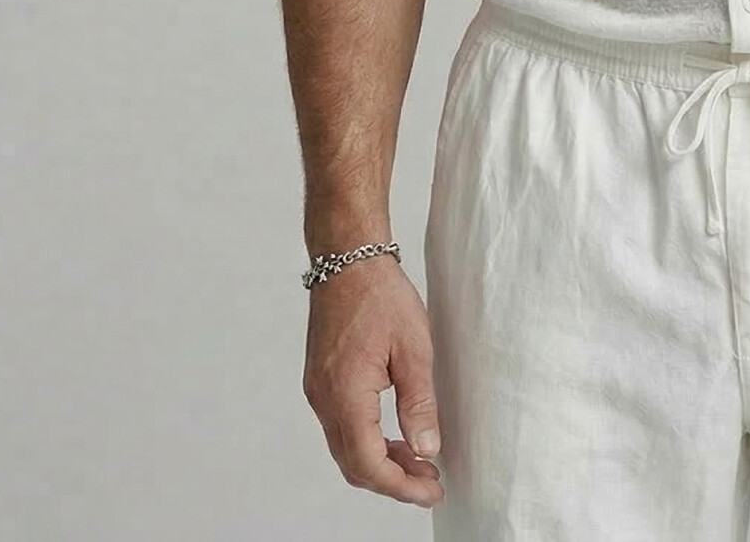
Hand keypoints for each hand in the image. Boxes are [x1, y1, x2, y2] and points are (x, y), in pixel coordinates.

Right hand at [301, 254, 444, 508]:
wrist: (347, 259)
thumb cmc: (380, 295)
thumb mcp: (413, 347)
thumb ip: (419, 402)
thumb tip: (426, 448)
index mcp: (345, 395)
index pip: (368, 463)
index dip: (400, 485)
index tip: (431, 489)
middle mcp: (324, 400)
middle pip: (353, 463)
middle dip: (392, 480)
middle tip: (430, 481)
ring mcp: (318, 391)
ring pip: (346, 448)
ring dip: (380, 462)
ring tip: (420, 461)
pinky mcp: (321, 381)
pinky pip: (342, 427)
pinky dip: (368, 440)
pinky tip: (395, 435)